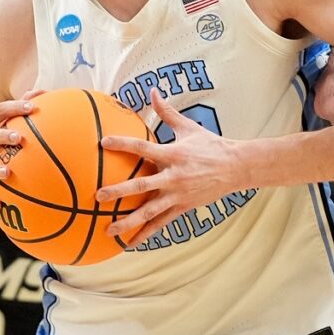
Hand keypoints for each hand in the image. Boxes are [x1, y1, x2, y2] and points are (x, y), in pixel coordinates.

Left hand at [95, 88, 243, 246]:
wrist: (235, 167)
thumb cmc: (210, 144)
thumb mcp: (188, 127)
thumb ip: (167, 112)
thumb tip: (153, 91)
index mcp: (173, 154)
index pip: (142, 148)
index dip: (122, 144)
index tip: (103, 143)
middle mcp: (174, 176)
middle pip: (142, 186)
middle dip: (119, 191)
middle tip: (98, 196)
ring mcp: (178, 194)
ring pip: (150, 211)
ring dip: (128, 221)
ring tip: (109, 230)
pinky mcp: (183, 207)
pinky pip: (162, 222)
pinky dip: (146, 233)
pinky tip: (130, 243)